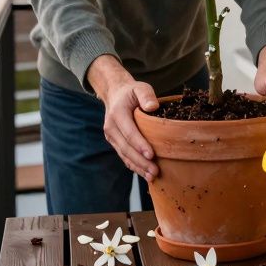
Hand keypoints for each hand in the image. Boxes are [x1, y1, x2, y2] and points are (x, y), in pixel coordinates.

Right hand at [87, 55, 159, 180]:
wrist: (116, 95)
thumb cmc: (132, 92)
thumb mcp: (140, 88)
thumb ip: (146, 95)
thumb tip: (153, 107)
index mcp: (117, 114)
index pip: (129, 132)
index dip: (140, 145)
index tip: (151, 155)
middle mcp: (111, 127)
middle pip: (126, 148)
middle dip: (140, 161)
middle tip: (155, 171)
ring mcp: (111, 137)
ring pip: (124, 155)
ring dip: (138, 167)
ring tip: (152, 176)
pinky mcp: (115, 142)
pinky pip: (124, 156)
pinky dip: (134, 166)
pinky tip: (145, 174)